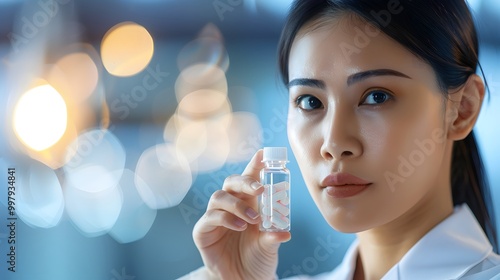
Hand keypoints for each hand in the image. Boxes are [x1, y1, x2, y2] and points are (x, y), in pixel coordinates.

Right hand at [193, 149, 290, 279]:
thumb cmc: (257, 258)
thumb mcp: (269, 245)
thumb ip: (274, 236)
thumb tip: (285, 231)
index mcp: (248, 202)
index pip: (250, 178)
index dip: (255, 164)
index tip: (264, 154)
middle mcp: (230, 205)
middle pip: (231, 181)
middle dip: (245, 181)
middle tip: (260, 190)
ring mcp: (215, 217)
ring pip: (219, 196)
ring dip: (237, 205)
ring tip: (254, 219)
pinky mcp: (203, 231)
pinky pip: (210, 217)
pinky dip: (226, 219)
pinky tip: (240, 227)